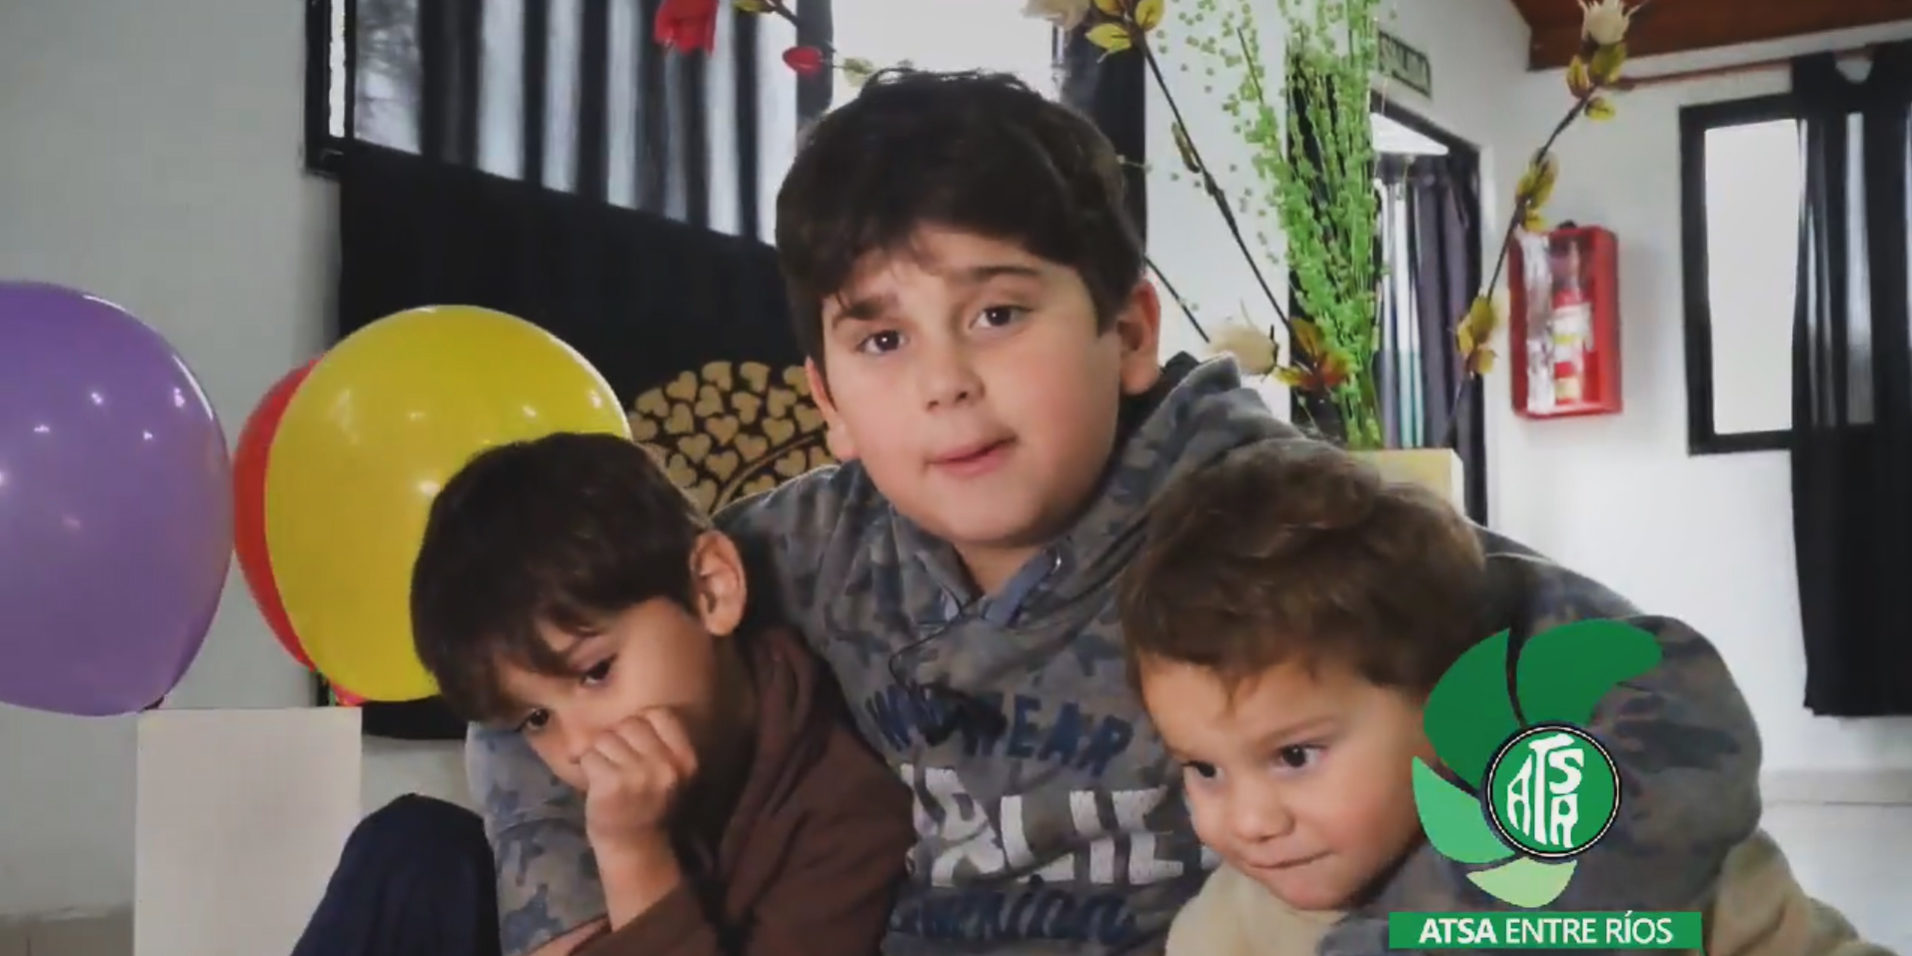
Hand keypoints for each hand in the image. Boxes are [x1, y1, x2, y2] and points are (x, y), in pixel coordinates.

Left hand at [579, 709, 697, 857]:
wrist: (635, 847)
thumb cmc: (648, 805)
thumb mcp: (668, 773)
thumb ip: (658, 743)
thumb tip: (627, 714)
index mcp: (685, 758)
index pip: (659, 714)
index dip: (641, 724)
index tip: (635, 744)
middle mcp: (666, 764)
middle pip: (628, 723)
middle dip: (616, 739)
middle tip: (617, 762)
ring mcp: (639, 774)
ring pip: (605, 738)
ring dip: (599, 754)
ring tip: (606, 774)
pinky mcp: (612, 784)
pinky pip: (589, 756)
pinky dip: (585, 767)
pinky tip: (595, 783)